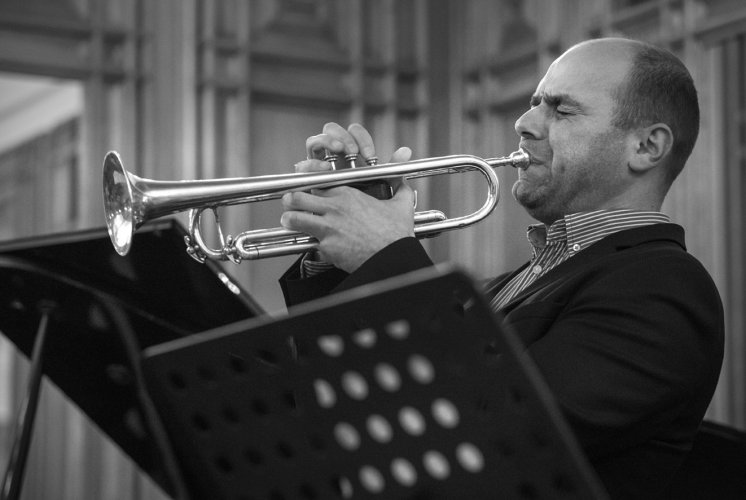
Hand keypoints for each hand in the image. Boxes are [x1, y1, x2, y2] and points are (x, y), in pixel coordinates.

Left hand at [281, 122, 413, 272]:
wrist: (393, 258)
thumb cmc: (396, 233)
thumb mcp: (400, 204)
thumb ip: (399, 185)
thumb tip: (403, 178)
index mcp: (348, 194)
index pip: (316, 183)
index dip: (309, 187)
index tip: (308, 191)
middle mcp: (334, 208)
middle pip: (297, 197)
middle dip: (290, 200)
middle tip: (290, 204)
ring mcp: (328, 228)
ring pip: (294, 218)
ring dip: (290, 220)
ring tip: (289, 222)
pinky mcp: (327, 247)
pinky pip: (309, 243)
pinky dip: (311, 245)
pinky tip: (314, 244)